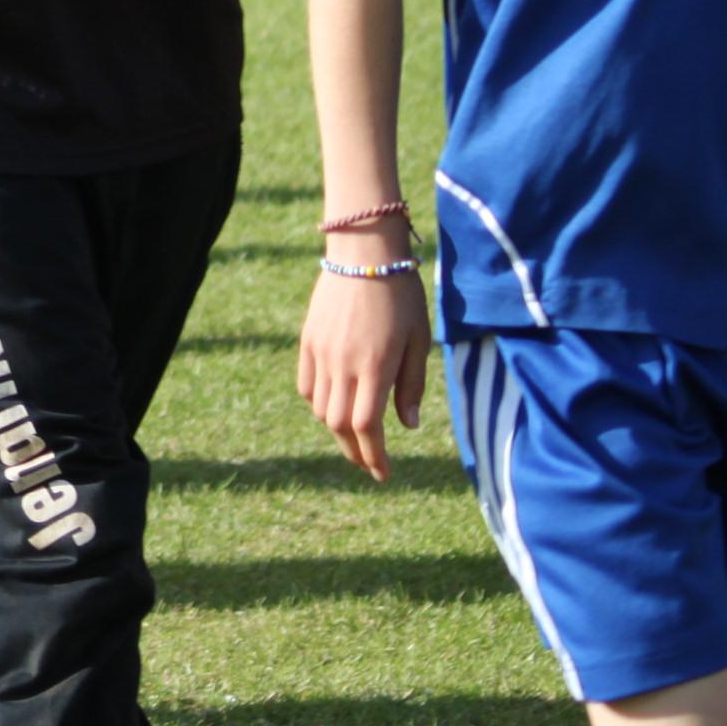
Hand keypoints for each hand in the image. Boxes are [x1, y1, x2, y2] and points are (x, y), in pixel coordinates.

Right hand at [295, 264, 430, 481]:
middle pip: (340, 425)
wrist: (363, 251)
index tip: (383, 474)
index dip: (374, 456)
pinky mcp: (307, 341)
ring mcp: (321, 353)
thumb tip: (407, 425)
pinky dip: (318, 403)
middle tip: (370, 463)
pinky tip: (332, 405)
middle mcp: (344, 364)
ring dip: (338, 429)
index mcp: (376, 366)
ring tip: (355, 435)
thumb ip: (411, 384)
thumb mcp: (419, 339)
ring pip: (321, 409)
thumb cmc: (402, 294)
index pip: (368, 427)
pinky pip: (307, 385)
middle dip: (356, 451)